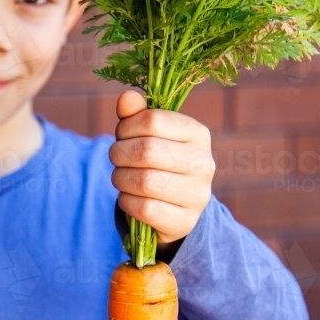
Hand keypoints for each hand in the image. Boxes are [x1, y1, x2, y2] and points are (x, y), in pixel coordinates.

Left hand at [109, 89, 214, 250]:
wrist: (175, 209)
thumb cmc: (158, 163)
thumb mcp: (148, 136)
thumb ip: (137, 115)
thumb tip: (126, 98)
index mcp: (197, 133)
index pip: (153, 120)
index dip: (126, 126)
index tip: (121, 134)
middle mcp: (203, 163)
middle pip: (147, 150)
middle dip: (119, 154)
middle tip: (116, 158)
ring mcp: (197, 194)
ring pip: (145, 181)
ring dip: (121, 179)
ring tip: (121, 178)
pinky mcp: (185, 221)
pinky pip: (145, 209)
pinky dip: (126, 202)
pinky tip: (128, 198)